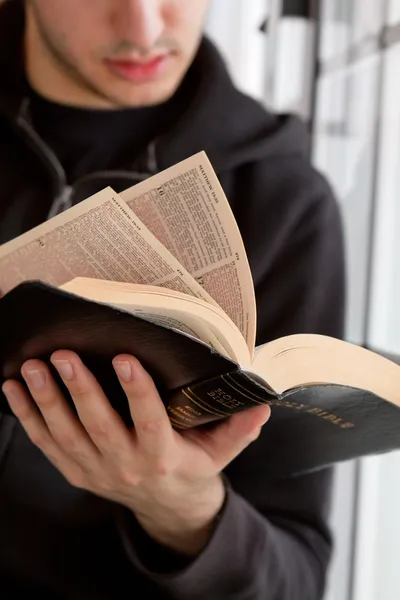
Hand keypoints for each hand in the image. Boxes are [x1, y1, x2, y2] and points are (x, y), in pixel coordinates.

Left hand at [2, 351, 269, 554]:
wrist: (165, 505)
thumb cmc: (193, 465)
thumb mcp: (221, 450)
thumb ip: (240, 427)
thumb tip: (263, 403)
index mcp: (163, 455)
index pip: (149, 421)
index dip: (138, 391)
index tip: (126, 358)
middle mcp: (126, 465)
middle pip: (98, 426)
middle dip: (80, 390)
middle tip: (64, 356)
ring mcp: (96, 469)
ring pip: (66, 434)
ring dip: (47, 401)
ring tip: (33, 368)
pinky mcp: (75, 470)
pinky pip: (47, 444)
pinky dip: (29, 417)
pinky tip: (14, 389)